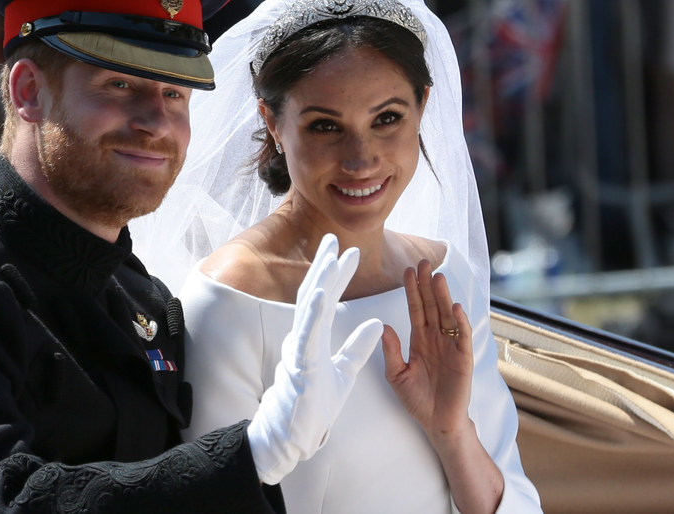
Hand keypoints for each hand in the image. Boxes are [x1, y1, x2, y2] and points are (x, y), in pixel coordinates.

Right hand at [247, 233, 382, 483]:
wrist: (295, 435)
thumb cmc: (314, 406)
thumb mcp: (344, 372)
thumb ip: (358, 347)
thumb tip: (378, 324)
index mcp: (313, 339)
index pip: (326, 300)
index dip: (337, 276)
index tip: (350, 253)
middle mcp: (303, 339)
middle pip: (313, 295)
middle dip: (324, 266)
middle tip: (334, 239)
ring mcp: (299, 350)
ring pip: (308, 309)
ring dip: (319, 280)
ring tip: (329, 256)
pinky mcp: (300, 365)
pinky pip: (308, 334)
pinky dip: (314, 312)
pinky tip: (321, 292)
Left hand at [382, 259, 473, 442]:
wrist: (436, 422)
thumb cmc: (417, 399)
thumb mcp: (397, 375)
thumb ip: (391, 352)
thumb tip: (383, 326)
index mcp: (419, 340)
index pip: (415, 309)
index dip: (412, 290)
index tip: (407, 271)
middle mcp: (436, 338)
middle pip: (432, 306)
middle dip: (427, 284)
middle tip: (424, 262)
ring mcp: (451, 346)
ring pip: (447, 315)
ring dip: (443, 296)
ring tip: (438, 277)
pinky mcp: (464, 358)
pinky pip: (462, 336)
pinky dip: (460, 321)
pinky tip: (455, 306)